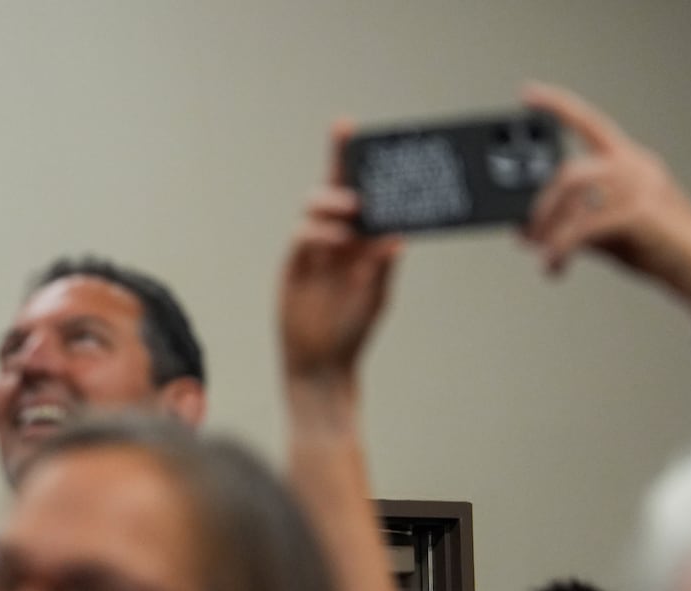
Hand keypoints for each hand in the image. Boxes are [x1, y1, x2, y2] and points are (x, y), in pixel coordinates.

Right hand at [279, 121, 403, 384]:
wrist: (322, 362)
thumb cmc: (352, 328)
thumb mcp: (377, 295)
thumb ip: (381, 266)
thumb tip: (395, 237)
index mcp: (361, 237)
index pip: (360, 189)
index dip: (354, 159)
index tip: (354, 129)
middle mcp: (337, 236)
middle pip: (333, 185)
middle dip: (337, 157)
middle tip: (348, 141)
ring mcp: (315, 248)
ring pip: (315, 205)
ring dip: (333, 199)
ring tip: (353, 207)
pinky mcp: (295, 263)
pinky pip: (303, 235)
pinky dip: (320, 231)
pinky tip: (338, 240)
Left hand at [522, 83, 690, 321]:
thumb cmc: (657, 247)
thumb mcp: (609, 229)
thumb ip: (572, 222)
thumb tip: (526, 231)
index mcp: (630, 161)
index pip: (590, 123)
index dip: (558, 105)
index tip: (527, 93)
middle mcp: (635, 165)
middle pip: (569, 171)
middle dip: (540, 207)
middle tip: (527, 237)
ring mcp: (639, 185)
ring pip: (572, 191)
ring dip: (548, 226)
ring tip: (543, 253)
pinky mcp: (639, 211)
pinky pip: (582, 226)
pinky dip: (560, 248)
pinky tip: (554, 266)